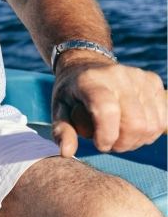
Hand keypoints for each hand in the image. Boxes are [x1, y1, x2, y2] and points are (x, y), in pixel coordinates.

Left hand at [51, 58, 166, 156]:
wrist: (86, 64)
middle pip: (135, 123)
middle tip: (108, 143)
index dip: (106, 135)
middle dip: (122, 143)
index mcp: (90, 80)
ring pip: (151, 125)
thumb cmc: (72, 92)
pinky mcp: (153, 81)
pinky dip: (149, 132)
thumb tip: (66, 152)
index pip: (107, 110)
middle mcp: (117, 75)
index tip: (99, 144)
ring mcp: (138, 77)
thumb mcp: (59, 109)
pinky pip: (162, 119)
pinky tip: (132, 128)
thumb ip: (62, 130)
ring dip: (136, 140)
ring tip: (119, 135)